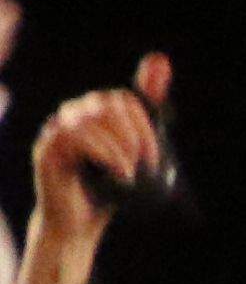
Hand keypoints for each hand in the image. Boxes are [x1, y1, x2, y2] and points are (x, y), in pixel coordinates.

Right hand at [17, 52, 167, 283]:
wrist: (79, 226)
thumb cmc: (109, 191)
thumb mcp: (138, 151)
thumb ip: (150, 113)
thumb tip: (161, 58)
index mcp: (91, 114)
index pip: (121, 98)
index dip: (145, 125)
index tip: (155, 157)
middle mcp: (70, 116)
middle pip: (108, 103)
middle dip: (136, 136)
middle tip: (146, 167)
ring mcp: (55, 130)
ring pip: (91, 119)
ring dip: (122, 149)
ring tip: (131, 174)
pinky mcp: (47, 150)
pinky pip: (75, 136)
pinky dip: (106, 155)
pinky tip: (119, 176)